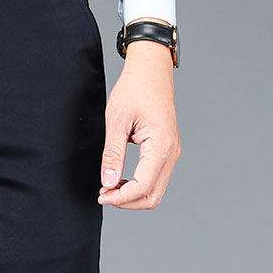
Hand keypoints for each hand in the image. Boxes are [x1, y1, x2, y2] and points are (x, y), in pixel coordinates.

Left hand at [98, 30, 180, 208]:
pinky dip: (139, 185)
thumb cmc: (134, 89)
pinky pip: (156, 178)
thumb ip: (113, 154)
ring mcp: (171, 153)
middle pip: (152, 196)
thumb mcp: (116, 121)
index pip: (142, 187)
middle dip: (127, 201)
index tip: (101, 195)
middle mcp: (171, 153)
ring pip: (155, 190)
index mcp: (161, 146)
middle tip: (103, 194)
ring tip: (110, 187)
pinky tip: (120, 179)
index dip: (120, 197)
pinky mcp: (167, 151)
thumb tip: (108, 182)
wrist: (151, 70)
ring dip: (132, 195)